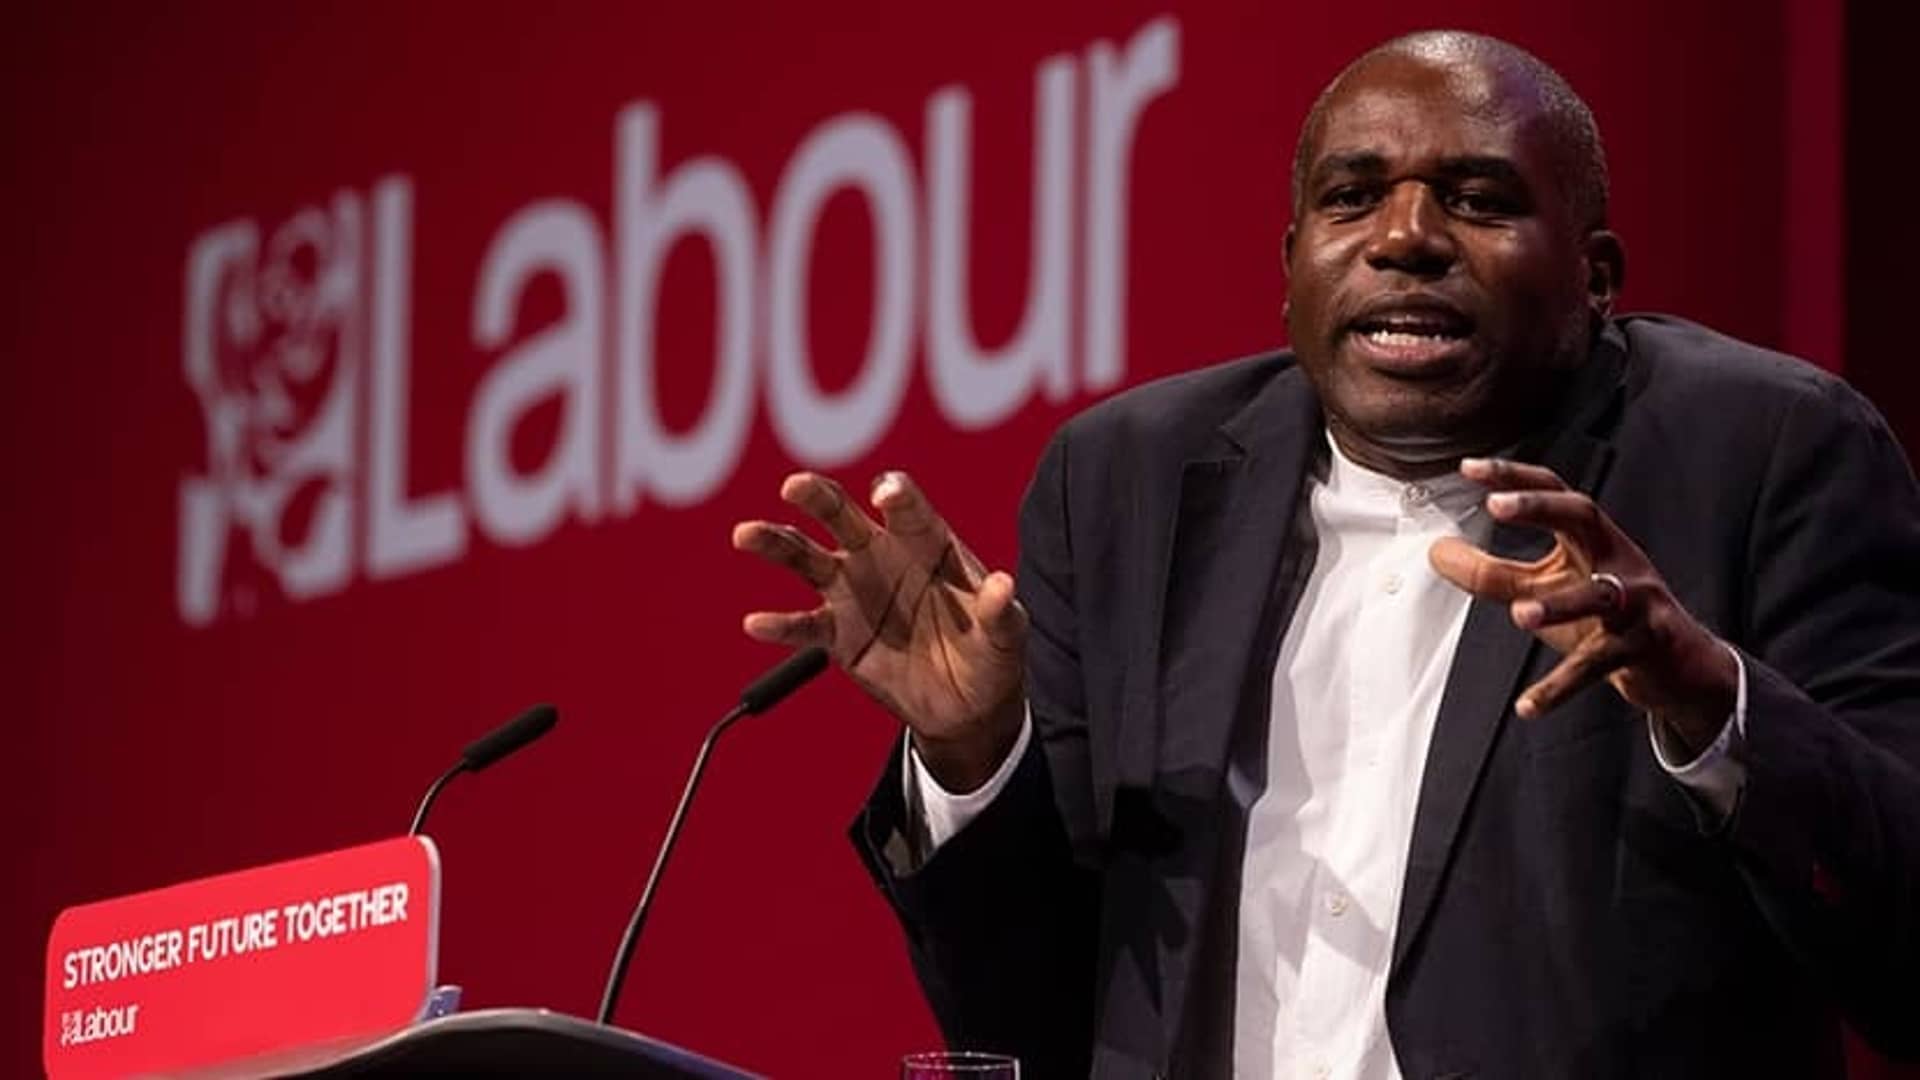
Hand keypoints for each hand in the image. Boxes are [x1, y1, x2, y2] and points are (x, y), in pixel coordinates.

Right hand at [732, 471, 1026, 790]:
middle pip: (842, 515)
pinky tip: (757, 624)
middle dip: (819, 497)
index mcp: (926, 541)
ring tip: (746, 534)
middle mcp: (882, 555)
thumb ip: (1000, 611)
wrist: (967, 705)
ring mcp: (854, 591)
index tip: (885, 495)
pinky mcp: (836, 634)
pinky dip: (779, 626)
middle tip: (795, 486)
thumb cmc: (990, 653)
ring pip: (807, 557)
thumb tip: (1003, 587)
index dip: (897, 497)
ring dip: (776, 543)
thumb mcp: (1006, 634)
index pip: (908, 508)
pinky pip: (803, 626)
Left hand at [1428, 458, 1738, 753]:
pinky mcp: (1641, 647)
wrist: (1677, 665)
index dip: (1514, 477)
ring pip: (1601, 595)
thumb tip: (1438, 553)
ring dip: (1561, 603)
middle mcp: (1617, 558)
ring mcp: (1635, 602)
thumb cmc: (1604, 617)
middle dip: (1541, 508)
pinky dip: (1561, 687)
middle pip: (1585, 516)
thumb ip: (1493, 573)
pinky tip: (1528, 706)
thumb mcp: (1546, 589)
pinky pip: (1597, 666)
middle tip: (1497, 506)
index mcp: (1592, 538)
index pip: (1554, 491)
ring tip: (1521, 613)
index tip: (1470, 467)